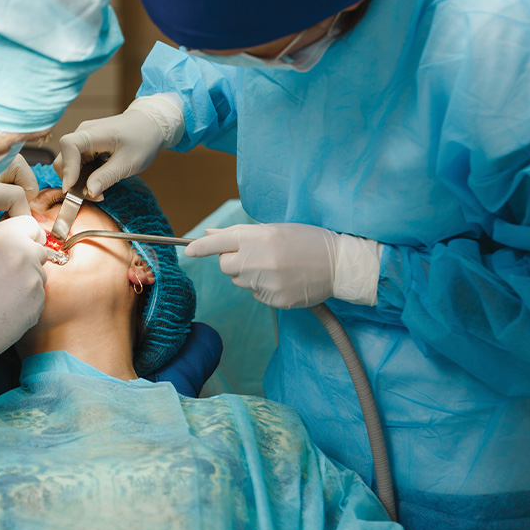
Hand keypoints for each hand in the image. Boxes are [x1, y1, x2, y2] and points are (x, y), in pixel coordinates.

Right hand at [0, 216, 47, 386]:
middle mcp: (23, 254)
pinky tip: (4, 307)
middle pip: (38, 248)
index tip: (15, 243)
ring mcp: (34, 280)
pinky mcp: (38, 303)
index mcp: (2, 237)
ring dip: (26, 278)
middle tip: (3, 272)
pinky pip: (37, 295)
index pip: (30, 223)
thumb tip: (6, 236)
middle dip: (26, 256)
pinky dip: (26, 299)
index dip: (23, 233)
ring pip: (39, 273)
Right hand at [53, 94, 184, 200]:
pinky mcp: (87, 146)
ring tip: (99, 191)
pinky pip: (77, 163)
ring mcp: (84, 139)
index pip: (69, 146)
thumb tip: (88, 193)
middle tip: (92, 196)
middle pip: (64, 158)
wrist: (151, 125)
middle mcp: (83, 133)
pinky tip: (98, 182)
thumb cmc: (143, 139)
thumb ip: (106, 177)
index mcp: (93, 133)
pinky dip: (83, 176)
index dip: (67, 169)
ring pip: (69, 163)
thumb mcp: (128, 162)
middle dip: (73, 181)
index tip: (71, 189)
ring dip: (79, 180)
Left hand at [184, 223, 380, 308]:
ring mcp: (268, 283)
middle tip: (254, 254)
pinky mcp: (276, 300)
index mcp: (260, 238)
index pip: (220, 242)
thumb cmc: (308, 240)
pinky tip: (283, 279)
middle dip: (233, 260)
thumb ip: (241, 234)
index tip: (188, 251)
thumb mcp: (275, 229)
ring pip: (240, 281)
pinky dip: (264, 288)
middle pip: (225, 265)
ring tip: (275, 266)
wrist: (341, 264)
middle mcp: (260, 261)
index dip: (200, 247)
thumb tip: (210, 234)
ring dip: (249, 274)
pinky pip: (257, 294)